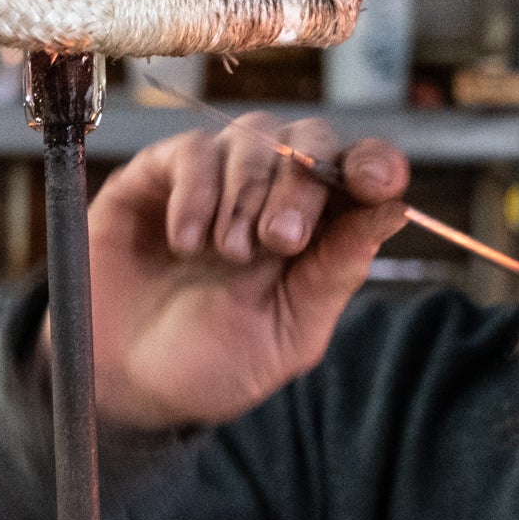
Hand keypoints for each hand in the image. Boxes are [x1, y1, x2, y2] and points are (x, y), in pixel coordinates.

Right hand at [76, 117, 408, 428]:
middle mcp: (271, 194)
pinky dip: (195, 192)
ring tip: (225, 253)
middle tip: (279, 242)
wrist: (123, 384)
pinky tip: (185, 242)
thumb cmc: (211, 365)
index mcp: (318, 231)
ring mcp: (216, 181)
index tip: (376, 183)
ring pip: (252, 135)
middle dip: (301, 186)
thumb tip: (395, 211)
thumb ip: (335, 273)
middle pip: (309, 141)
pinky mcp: (158, 176)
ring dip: (245, 193)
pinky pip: (191, 150)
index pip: (360, 171)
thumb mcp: (288, 334)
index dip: (375, 164)